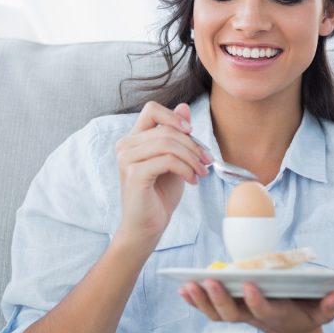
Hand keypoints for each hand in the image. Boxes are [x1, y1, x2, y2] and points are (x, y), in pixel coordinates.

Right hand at [113, 101, 211, 248]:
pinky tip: (192, 181)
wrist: (148, 227)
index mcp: (134, 139)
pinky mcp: (134, 174)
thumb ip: (176, 135)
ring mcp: (127, 159)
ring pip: (168, 144)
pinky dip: (186, 169)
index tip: (192, 132)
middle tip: (207, 162)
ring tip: (201, 172)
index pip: (151, 109)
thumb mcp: (174, 159)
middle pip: (167, 130)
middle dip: (193, 145)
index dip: (174, 116)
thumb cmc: (160, 194)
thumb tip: (184, 106)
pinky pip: (167, 161)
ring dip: (192, 158)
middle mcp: (126, 146)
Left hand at [179, 279, 333, 332]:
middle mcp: (253, 316)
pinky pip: (209, 308)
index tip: (249, 284)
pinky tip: (184, 288)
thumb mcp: (322, 311)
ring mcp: (239, 314)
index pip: (263, 309)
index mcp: (276, 313)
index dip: (255, 300)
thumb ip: (329, 306)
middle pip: (232, 314)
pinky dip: (195, 301)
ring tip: (188, 284)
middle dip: (219, 299)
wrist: (291, 328)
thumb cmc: (306, 312)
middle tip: (209, 281)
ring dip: (201, 300)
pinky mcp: (229, 309)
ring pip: (216, 313)